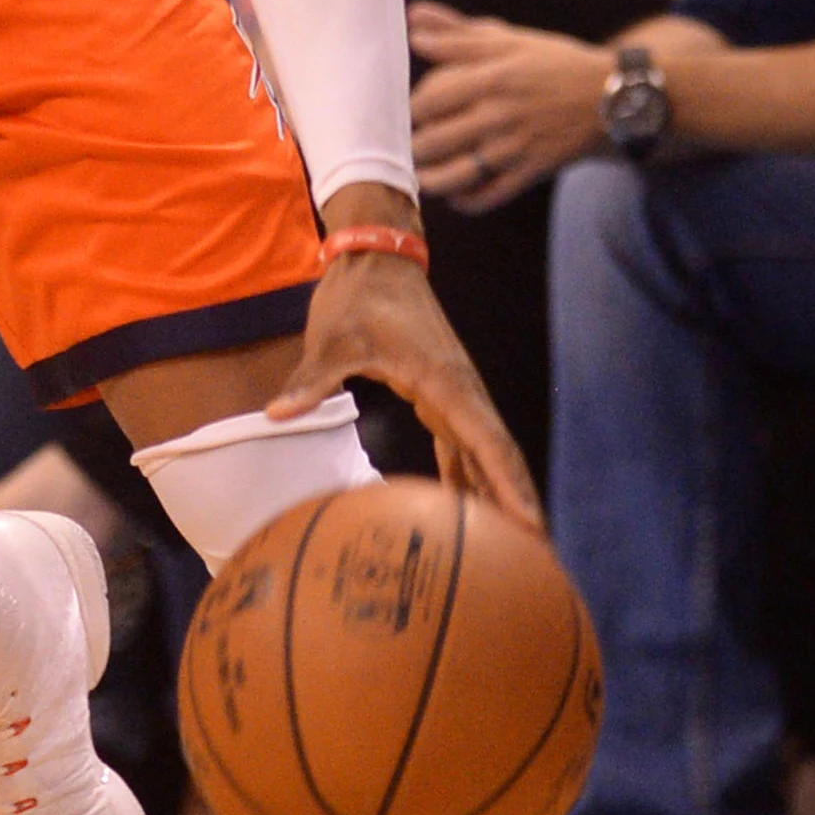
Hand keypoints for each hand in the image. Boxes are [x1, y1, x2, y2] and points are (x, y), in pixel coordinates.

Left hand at [272, 201, 541, 527]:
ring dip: (497, 494)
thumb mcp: (333, 339)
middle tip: (538, 556)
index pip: (488, 443)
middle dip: (519, 503)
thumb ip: (311, 380)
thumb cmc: (359, 298)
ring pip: (483, 453)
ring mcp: (453, 394)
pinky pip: (462, 444)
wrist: (376, 258)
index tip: (532, 526)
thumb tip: (276, 414)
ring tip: (513, 547)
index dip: (510, 486)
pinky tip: (467, 511)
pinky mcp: (439, 394)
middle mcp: (461, 392)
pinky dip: (469, 476)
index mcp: (446, 383)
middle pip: (498, 456)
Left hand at [406, 4, 611, 206]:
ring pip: (455, 175)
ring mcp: (516, 147)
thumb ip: (457, 32)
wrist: (612, 97)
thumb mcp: (509, 40)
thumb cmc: (554, 65)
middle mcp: (499, 115)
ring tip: (423, 173)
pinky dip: (466, 200)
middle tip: (413, 144)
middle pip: (432, 141)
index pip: (426, 101)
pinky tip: (456, 193)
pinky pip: (489, 195)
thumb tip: (414, 18)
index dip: (411, 108)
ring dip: (430, 179)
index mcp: (490, 78)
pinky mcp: (532, 171)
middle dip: (414, 146)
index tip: (413, 110)